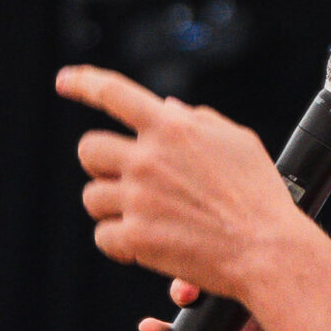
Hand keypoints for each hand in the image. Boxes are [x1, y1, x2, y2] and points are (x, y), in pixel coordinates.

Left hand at [59, 66, 301, 298]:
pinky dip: (120, 243)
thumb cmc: (259, 196)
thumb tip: (168, 107)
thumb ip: (198, 120)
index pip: (114, 92)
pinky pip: (103, 236)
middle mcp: (149, 159)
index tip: (64, 81)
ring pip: (92, 196)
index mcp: (173, 128)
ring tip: (144, 217)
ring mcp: (139, 198)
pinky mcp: (135, 237)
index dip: (83, 82)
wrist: (266, 249)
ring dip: (112, 207)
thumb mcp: (237, 141)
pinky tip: (145, 245)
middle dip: (101, 164)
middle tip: (123, 179)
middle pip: (89, 149)